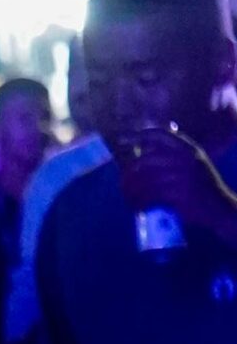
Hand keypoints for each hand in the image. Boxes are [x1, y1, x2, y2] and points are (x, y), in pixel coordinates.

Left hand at [115, 125, 236, 242]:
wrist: (221, 208)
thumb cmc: (203, 186)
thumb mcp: (195, 163)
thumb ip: (177, 153)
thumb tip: (151, 143)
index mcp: (189, 149)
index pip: (160, 135)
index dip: (139, 135)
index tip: (122, 139)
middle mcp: (186, 159)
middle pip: (147, 160)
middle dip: (130, 172)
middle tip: (123, 182)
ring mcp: (184, 177)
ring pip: (146, 181)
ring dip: (132, 191)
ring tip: (128, 197)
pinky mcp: (180, 196)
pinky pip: (153, 197)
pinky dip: (141, 203)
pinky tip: (136, 207)